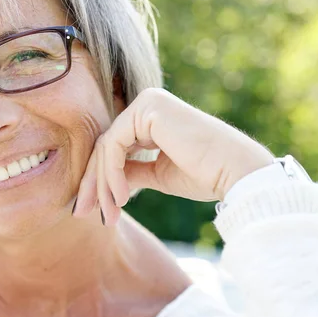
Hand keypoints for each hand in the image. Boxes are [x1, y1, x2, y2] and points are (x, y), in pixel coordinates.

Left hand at [72, 88, 274, 225]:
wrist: (235, 173)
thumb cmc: (205, 175)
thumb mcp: (158, 175)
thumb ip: (132, 172)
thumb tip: (107, 182)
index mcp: (152, 118)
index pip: (113, 148)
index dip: (99, 180)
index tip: (94, 211)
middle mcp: (147, 104)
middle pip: (105, 146)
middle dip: (93, 183)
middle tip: (82, 213)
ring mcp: (147, 103)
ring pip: (105, 147)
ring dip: (101, 184)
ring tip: (107, 214)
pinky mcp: (148, 108)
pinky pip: (114, 144)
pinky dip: (111, 173)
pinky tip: (120, 197)